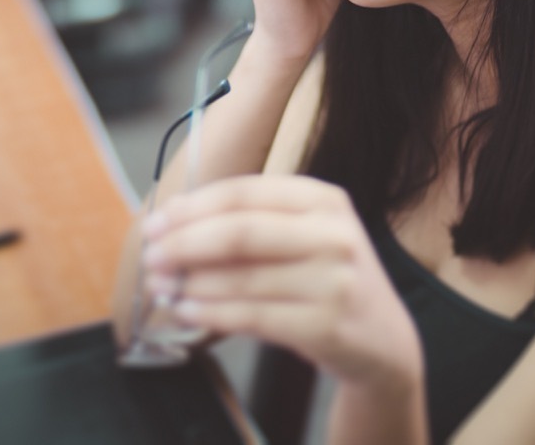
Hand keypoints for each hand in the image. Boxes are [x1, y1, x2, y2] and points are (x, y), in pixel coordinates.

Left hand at [141, 175, 421, 391]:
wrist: (384, 342)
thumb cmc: (326, 280)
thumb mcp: (304, 236)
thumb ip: (250, 222)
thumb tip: (171, 221)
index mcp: (323, 200)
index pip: (244, 193)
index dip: (192, 208)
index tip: (155, 223)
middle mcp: (334, 235)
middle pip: (240, 232)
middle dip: (184, 244)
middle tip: (150, 257)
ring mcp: (334, 281)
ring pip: (242, 278)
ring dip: (191, 284)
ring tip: (160, 287)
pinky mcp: (327, 326)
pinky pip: (252, 316)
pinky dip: (211, 313)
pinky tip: (186, 311)